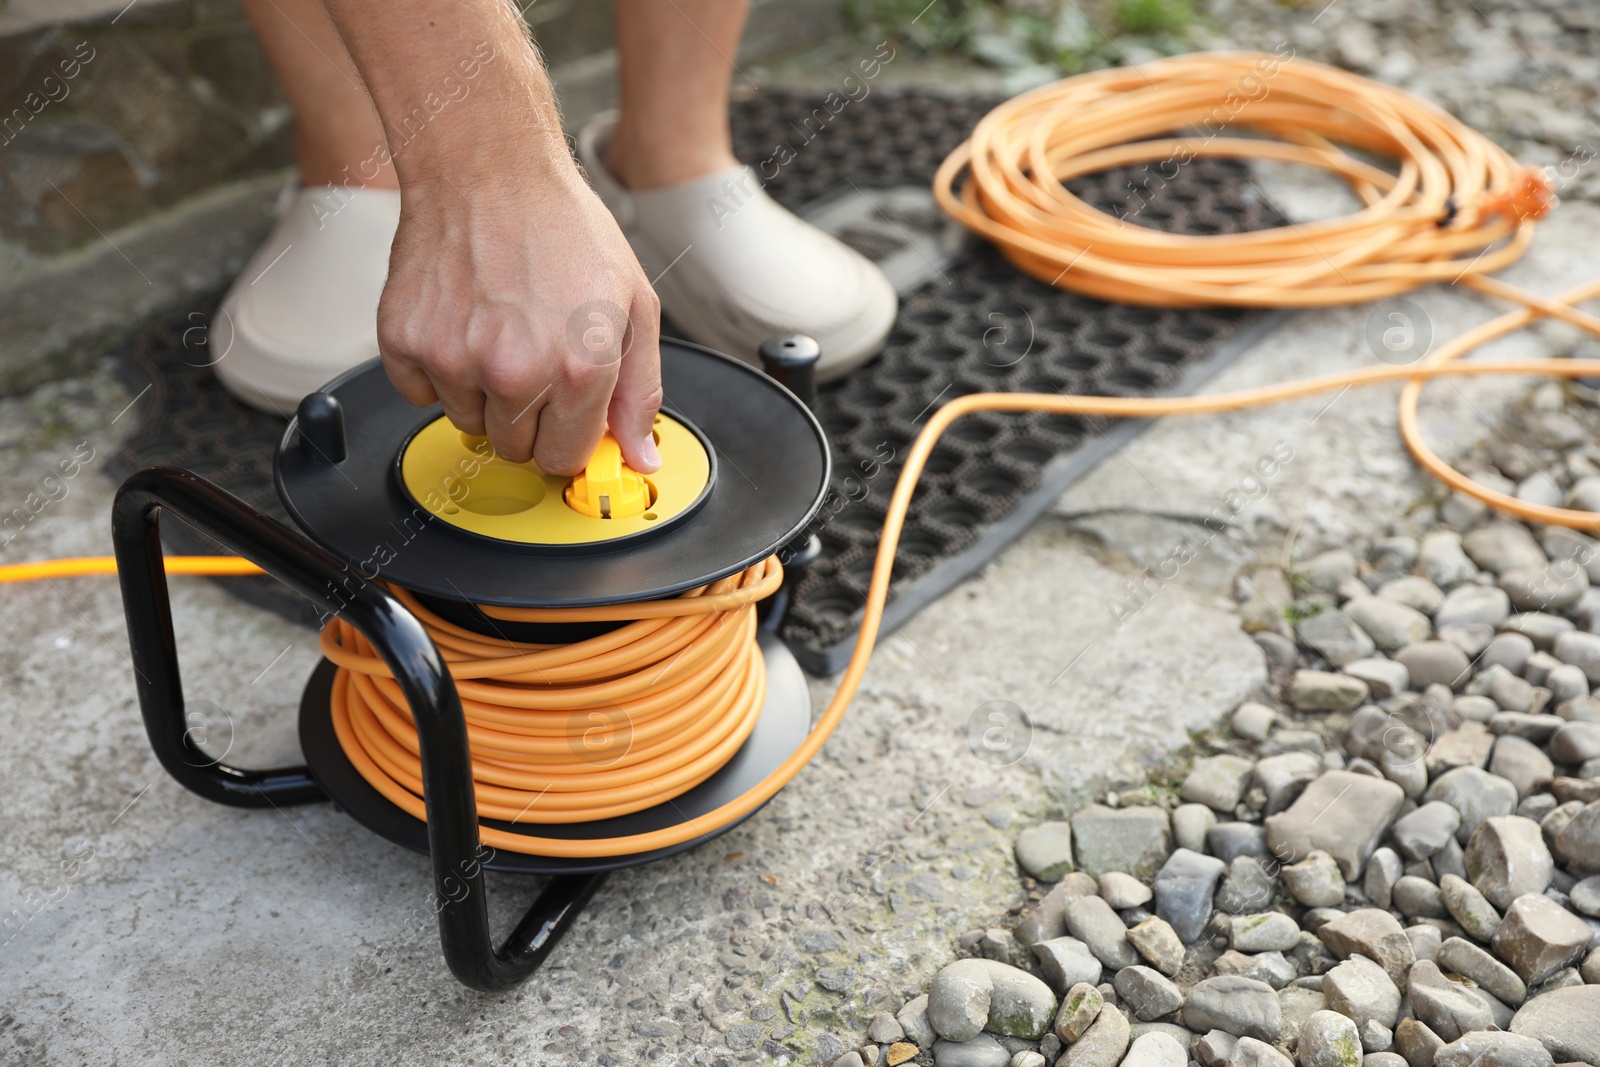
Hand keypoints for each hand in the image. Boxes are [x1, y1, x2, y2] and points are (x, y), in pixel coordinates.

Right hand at [376, 163, 662, 474]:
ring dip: (481, 392)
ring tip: (496, 328)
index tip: (562, 413)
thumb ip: (641, 390)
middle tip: (531, 354)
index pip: (563, 458)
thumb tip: (639, 457)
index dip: (566, 436)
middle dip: (527, 416)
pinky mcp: (404, 341)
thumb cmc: (563, 227)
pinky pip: (418, 393)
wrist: (489, 168)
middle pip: (514, 448)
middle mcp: (514, 371)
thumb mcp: (634, 305)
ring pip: (466, 422)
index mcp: (578, 367)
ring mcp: (453, 358)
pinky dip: (436, 368)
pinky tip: (460, 320)